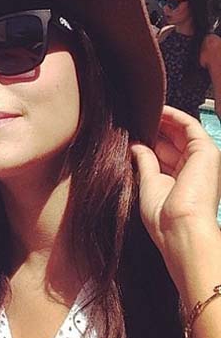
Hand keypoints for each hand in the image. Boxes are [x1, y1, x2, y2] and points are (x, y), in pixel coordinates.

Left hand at [131, 105, 220, 254]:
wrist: (180, 227)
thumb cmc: (164, 216)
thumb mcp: (148, 184)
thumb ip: (145, 162)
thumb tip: (137, 145)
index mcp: (178, 181)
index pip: (163, 154)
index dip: (148, 140)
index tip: (130, 132)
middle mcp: (192, 170)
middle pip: (172, 141)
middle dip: (154, 129)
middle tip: (133, 118)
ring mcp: (201, 160)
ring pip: (181, 131)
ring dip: (163, 120)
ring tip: (142, 110)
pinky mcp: (207, 151)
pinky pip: (190, 125)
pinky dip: (174, 116)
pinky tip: (158, 110)